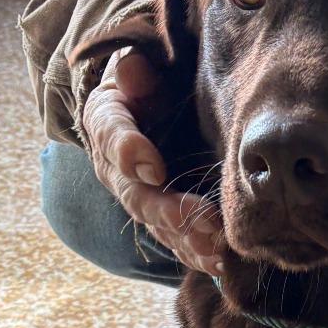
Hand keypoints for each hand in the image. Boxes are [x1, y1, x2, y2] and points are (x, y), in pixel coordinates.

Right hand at [81, 49, 223, 274]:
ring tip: (216, 251)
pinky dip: (195, 255)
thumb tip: (134, 70)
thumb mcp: (141, 62)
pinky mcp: (161, 216)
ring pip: (158, 224)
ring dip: (187, 240)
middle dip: (169, 211)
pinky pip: (175, 240)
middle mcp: (117, 167)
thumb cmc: (150, 77)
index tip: (154, 167)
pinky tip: (219, 265)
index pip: (111, 134)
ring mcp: (138, 196)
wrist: (147, 102)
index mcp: (108, 119)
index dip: (130, 151)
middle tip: (202, 221)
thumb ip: (137, 66)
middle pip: (137, 194)